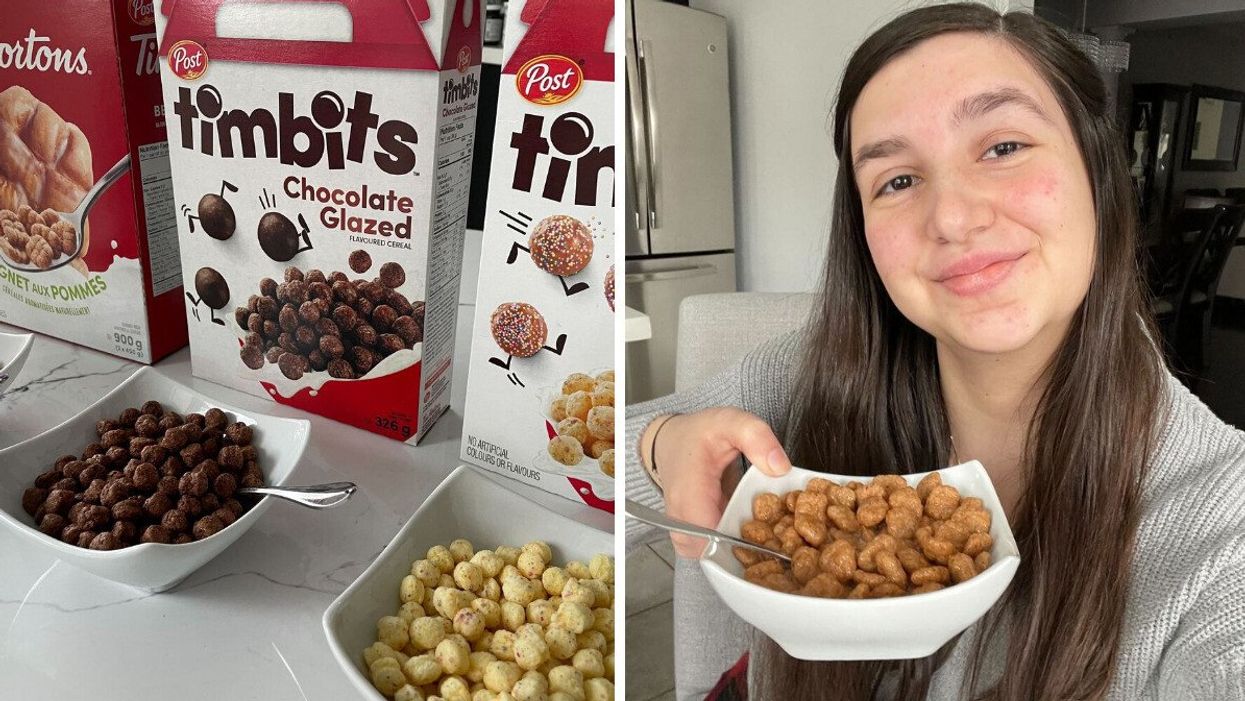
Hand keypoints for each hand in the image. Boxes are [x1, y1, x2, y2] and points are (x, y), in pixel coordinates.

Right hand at [643, 408, 790, 556]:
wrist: (671, 441)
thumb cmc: (700, 434)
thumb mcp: (731, 421)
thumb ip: (756, 437)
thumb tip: (781, 468)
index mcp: (688, 490)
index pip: (711, 534)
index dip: (745, 542)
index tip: (775, 538)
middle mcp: (679, 516)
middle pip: (713, 553)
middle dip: (748, 551)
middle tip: (779, 540)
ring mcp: (680, 530)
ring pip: (711, 558)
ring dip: (740, 552)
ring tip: (767, 537)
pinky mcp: (686, 537)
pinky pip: (709, 554)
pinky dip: (731, 550)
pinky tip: (751, 535)